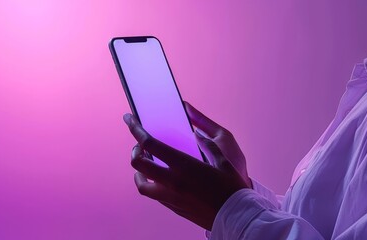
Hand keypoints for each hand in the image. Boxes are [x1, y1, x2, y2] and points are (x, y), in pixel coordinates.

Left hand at [124, 112, 249, 230]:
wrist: (236, 216)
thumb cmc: (232, 187)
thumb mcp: (222, 159)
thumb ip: (207, 144)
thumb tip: (196, 134)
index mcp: (183, 164)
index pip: (150, 143)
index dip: (136, 129)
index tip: (130, 119)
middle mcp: (172, 181)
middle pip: (138, 163)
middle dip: (135, 150)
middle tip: (140, 145)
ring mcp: (170, 197)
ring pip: (141, 184)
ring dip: (138, 171)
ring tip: (145, 165)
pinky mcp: (173, 208)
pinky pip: (154, 195)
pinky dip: (151, 184)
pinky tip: (160, 179)